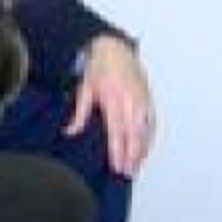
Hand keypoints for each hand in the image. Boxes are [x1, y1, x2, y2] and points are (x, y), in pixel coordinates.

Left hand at [64, 34, 154, 177]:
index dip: (118, 150)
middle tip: (128, 173)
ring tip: (136, 166)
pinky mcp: (149, 98)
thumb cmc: (99, 69)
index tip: (117, 166)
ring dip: (142, 150)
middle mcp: (131, 100)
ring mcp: (143, 99)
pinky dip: (150, 137)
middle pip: (134, 134)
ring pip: (146, 130)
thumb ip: (79, 114)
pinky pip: (152, 123)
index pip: (117, 130)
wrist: (115, 49)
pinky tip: (145, 150)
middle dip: (132, 155)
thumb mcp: (84, 89)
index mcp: (114, 98)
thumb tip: (69, 133)